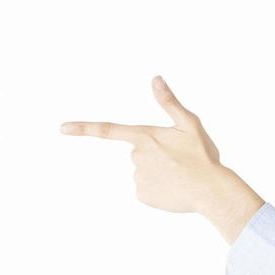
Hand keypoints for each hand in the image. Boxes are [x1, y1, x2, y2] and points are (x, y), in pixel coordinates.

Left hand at [58, 75, 230, 214]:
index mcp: (144, 136)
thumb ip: (169, 102)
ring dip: (160, 172)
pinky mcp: (143, 196)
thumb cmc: (202, 156)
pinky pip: (148, 189)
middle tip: (180, 160)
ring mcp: (138, 177)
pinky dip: (160, 189)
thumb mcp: (189, 123)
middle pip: (139, 152)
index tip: (62, 128)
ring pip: (145, 171)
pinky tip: (175, 188)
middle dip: (156, 154)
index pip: (107, 129)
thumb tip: (155, 78)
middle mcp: (136, 157)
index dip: (83, 128)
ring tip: (180, 175)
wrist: (211, 190)